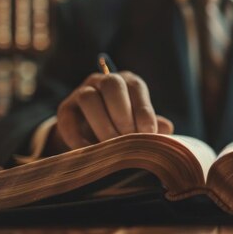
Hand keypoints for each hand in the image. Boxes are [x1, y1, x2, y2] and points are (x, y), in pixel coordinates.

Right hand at [51, 71, 173, 150]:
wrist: (91, 133)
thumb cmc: (124, 127)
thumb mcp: (139, 124)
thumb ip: (152, 124)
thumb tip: (167, 128)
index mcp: (127, 82)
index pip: (136, 87)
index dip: (143, 110)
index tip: (149, 133)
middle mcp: (104, 81)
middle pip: (112, 84)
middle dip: (122, 113)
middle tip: (129, 138)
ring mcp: (82, 92)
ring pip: (89, 98)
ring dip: (102, 124)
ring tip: (111, 146)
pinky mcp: (65, 109)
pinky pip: (69, 119)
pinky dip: (78, 138)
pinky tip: (90, 152)